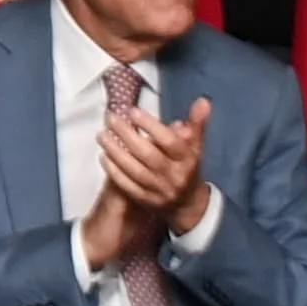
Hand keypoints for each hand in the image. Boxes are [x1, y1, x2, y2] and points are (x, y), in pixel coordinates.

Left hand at [94, 92, 213, 250]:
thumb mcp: (196, 145)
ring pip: (135, 171)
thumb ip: (197, 122)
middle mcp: (174, 176)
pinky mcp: (146, 201)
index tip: (132, 111)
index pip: (169, 142)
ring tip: (102, 135)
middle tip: (111, 119)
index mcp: (187, 159)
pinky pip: (128, 187)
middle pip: (148, 155)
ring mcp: (159, 191)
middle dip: (127, 135)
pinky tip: (104, 157)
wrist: (188, 204)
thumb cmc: (188, 166)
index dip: (150, 126)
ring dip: (116, 152)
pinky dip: (114, 172)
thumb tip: (203, 101)